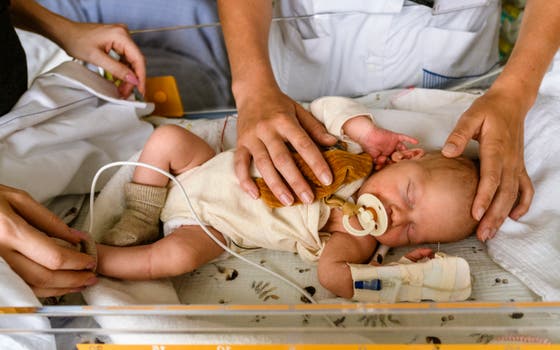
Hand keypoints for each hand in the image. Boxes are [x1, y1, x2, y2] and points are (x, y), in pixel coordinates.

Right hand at [0, 185, 97, 296]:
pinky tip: (54, 285)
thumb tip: (75, 237)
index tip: (90, 260)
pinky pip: (17, 288)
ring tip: (78, 283)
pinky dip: (39, 289)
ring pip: (29, 288)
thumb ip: (48, 220)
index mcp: (9, 231)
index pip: (53, 256)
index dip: (76, 262)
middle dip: (72, 279)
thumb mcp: (16, 198)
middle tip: (90, 276)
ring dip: (58, 289)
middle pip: (43, 277)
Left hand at [60, 22, 145, 97]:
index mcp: (121, 35)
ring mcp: (120, 39)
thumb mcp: (96, 57)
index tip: (139, 90)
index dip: (140, 76)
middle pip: (135, 61)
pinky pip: (123, 60)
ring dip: (127, 77)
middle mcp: (124, 35)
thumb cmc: (76, 40)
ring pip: (130, 62)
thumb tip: (133, 80)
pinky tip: (118, 81)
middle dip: (132, 79)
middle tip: (127, 93)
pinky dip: (121, 71)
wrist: (64, 32)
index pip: (138, 59)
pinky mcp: (116, 43)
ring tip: (122, 90)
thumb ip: (116, 69)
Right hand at [235, 88, 336, 205]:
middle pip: (282, 159)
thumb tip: (333, 143)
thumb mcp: (299, 110)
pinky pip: (239, 163)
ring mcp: (252, 137)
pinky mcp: (240, 143)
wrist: (252, 90)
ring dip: (275, 185)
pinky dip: (245, 180)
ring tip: (288, 201)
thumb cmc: (279, 104)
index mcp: (285, 120)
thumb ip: (315, 128)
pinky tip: (255, 195)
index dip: (316, 162)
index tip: (327, 179)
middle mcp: (267, 129)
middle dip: (296, 180)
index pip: (303, 144)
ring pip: (263, 164)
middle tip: (308, 198)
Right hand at [357, 122, 417, 169]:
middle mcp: (390, 149)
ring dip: (407, 152)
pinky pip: (404, 138)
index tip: (396, 169)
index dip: (394, 165)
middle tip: (405, 164)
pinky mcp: (394, 137)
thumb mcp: (372, 157)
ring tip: (412, 156)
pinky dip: (410, 139)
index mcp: (385, 154)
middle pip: (399, 156)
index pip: (392, 161)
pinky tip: (416, 142)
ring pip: (403, 148)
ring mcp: (393, 143)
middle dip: (402, 160)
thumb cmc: (367, 145)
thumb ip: (378, 162)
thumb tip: (380, 168)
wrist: (366, 135)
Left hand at [442, 88, 533, 241]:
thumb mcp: (471, 116)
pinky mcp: (519, 165)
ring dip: (503, 215)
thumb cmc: (488, 110)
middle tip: (482, 235)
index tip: (475, 215)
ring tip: (491, 233)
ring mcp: (516, 164)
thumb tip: (447, 152)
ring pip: (513, 194)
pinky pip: (525, 188)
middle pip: (503, 193)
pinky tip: (515, 216)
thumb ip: (459, 134)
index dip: (483, 198)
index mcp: (496, 149)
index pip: (490, 178)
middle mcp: (509, 160)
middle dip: (493, 216)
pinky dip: (523, 203)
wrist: (511, 102)